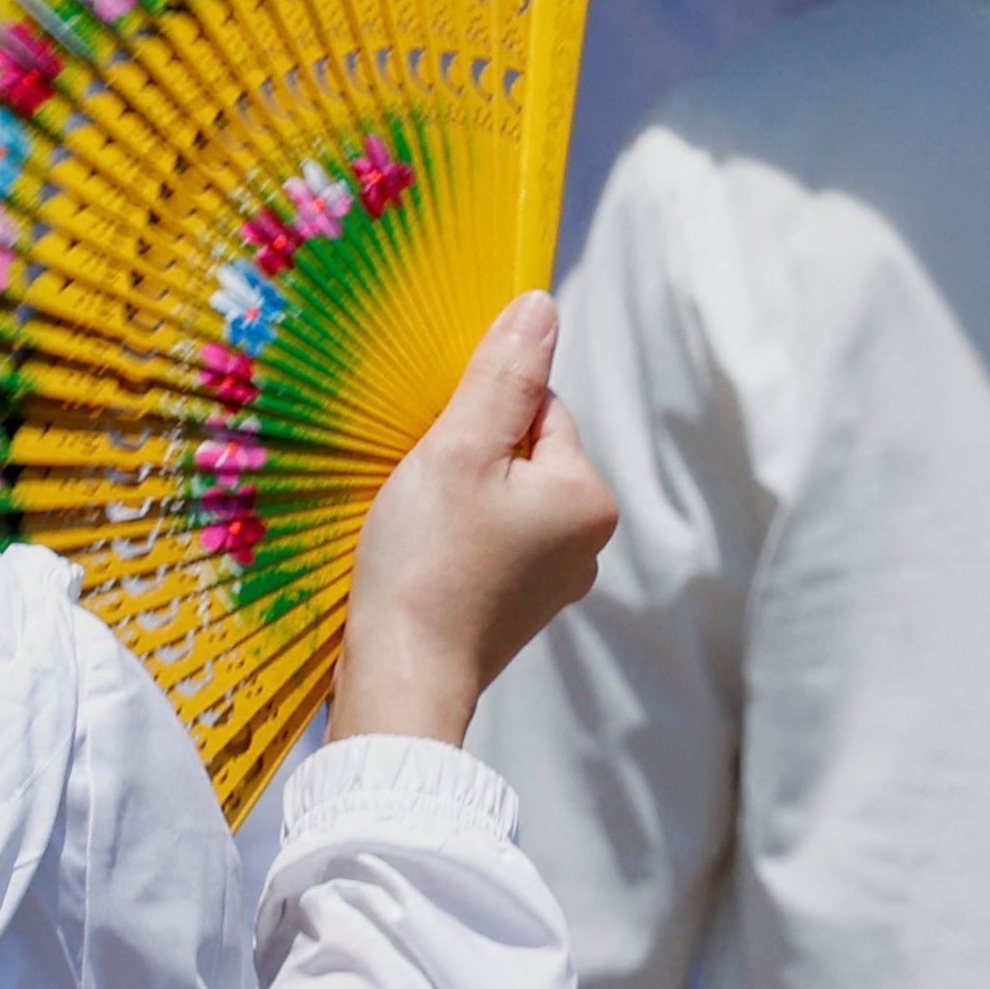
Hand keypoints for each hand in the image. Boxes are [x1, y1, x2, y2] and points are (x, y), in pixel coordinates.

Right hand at [332, 293, 617, 749]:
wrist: (399, 682)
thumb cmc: (427, 564)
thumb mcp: (459, 450)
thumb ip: (502, 375)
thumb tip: (541, 307)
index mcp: (590, 497)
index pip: (539, 408)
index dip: (478, 415)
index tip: (438, 447)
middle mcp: (588, 542)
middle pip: (521, 452)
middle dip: (469, 456)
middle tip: (424, 490)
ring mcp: (554, 582)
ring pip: (499, 496)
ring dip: (457, 496)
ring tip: (419, 527)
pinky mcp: (515, 609)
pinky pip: (488, 541)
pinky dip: (454, 538)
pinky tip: (422, 558)